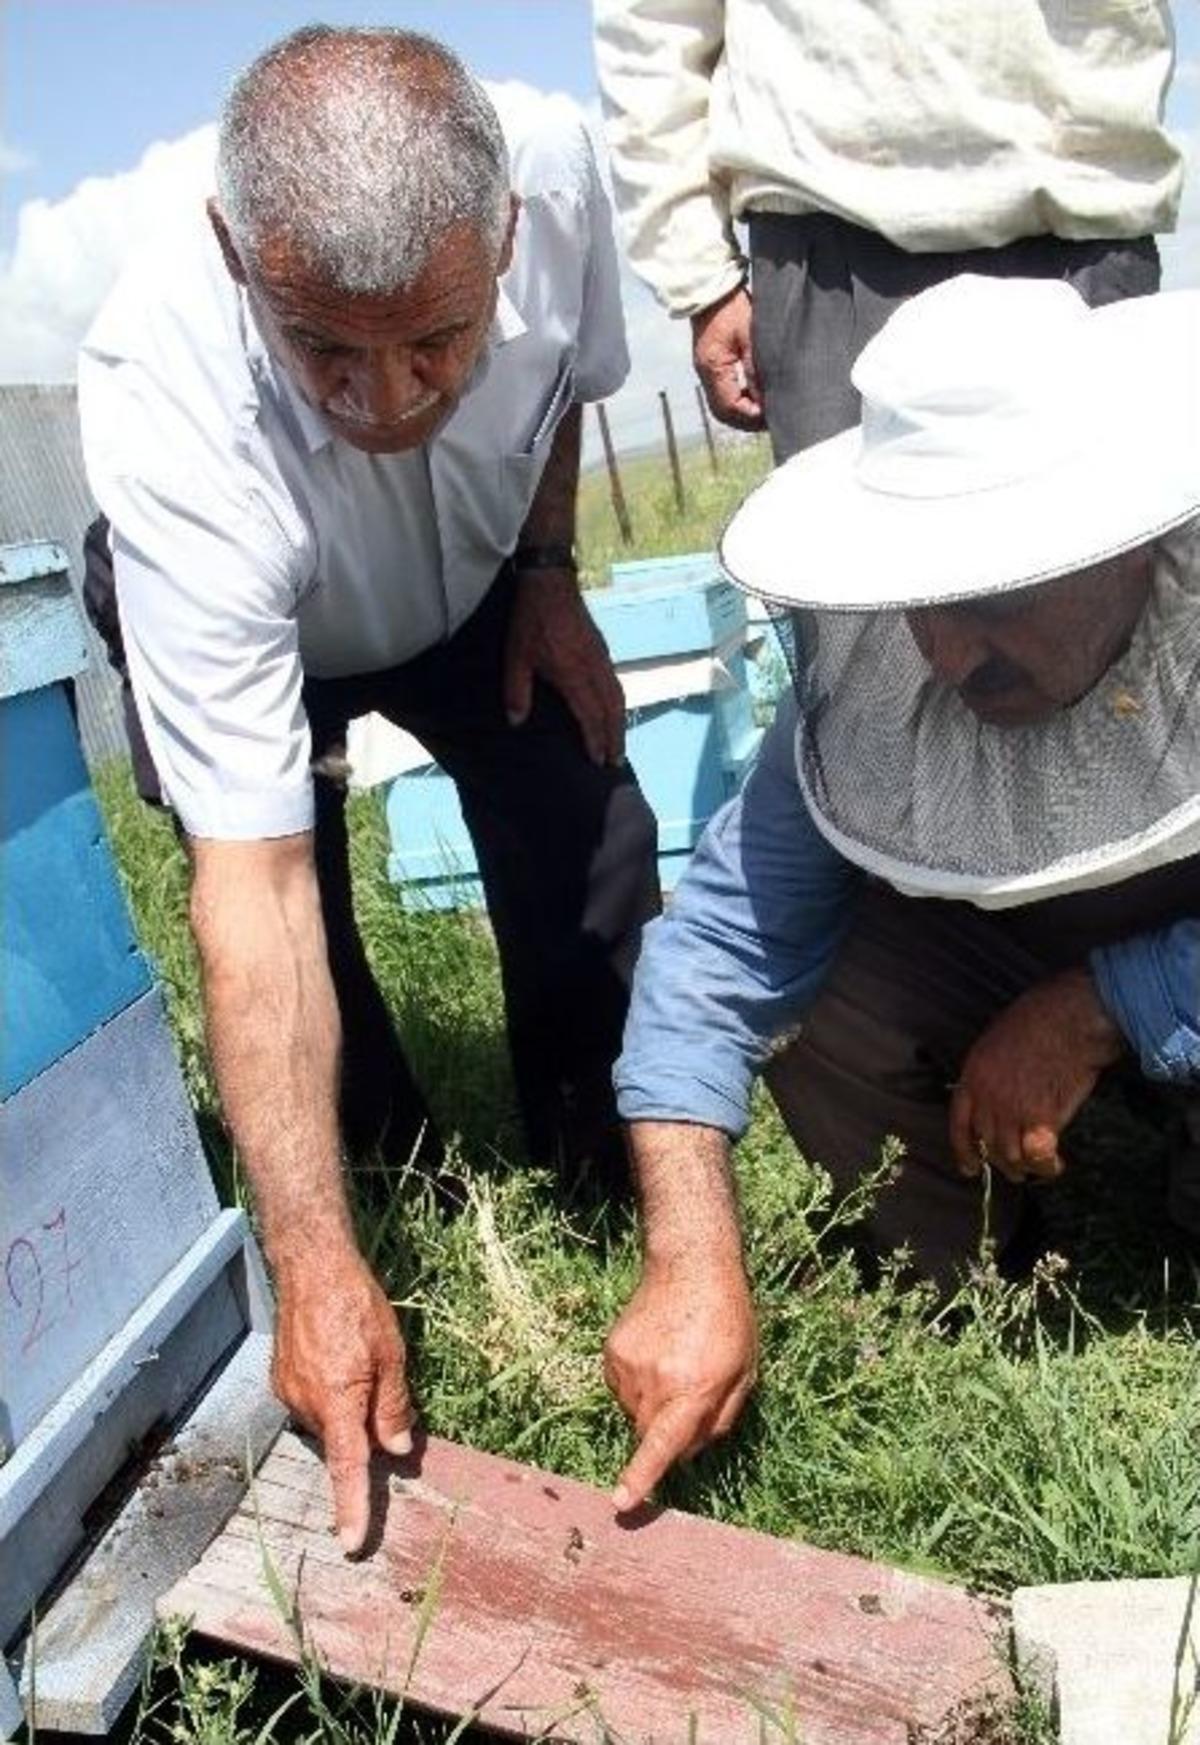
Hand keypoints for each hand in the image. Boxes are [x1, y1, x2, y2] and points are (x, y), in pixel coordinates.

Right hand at [272, 1243, 413, 1553]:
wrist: (311, 1267)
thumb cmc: (357, 1305)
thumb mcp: (391, 1354)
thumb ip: (393, 1407)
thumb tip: (398, 1450)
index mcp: (337, 1400)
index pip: (346, 1467)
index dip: (352, 1507)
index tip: (351, 1543)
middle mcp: (306, 1403)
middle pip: (340, 1441)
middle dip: (361, 1434)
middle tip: (382, 1394)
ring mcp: (288, 1391)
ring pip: (326, 1422)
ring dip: (345, 1410)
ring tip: (358, 1362)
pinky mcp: (279, 1379)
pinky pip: (310, 1403)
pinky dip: (329, 1397)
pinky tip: (338, 1360)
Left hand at [504, 568, 625, 764]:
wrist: (550, 581)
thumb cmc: (530, 620)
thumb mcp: (516, 656)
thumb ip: (516, 691)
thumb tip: (516, 722)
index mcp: (573, 673)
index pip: (590, 715)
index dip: (595, 739)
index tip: (599, 760)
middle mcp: (593, 668)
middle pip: (612, 709)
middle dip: (615, 737)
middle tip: (616, 761)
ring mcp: (601, 656)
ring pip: (617, 695)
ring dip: (619, 721)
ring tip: (618, 741)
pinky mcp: (602, 648)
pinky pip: (615, 681)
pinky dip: (617, 702)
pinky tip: (611, 709)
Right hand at [603, 1255, 756, 1512]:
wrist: (690, 1265)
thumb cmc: (727, 1318)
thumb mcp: (744, 1371)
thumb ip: (721, 1417)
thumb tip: (689, 1453)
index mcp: (694, 1387)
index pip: (663, 1443)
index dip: (642, 1476)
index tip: (621, 1503)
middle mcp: (656, 1380)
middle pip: (649, 1433)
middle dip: (665, 1431)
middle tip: (689, 1397)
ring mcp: (629, 1364)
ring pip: (634, 1411)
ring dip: (652, 1405)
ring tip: (674, 1364)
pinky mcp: (612, 1351)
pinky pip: (621, 1387)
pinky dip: (637, 1383)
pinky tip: (656, 1354)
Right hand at [691, 286, 764, 431]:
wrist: (711, 289)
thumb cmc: (733, 308)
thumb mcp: (751, 337)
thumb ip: (757, 370)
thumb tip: (766, 399)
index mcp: (714, 367)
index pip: (731, 406)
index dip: (751, 415)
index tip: (771, 414)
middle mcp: (706, 373)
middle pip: (723, 412)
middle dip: (746, 420)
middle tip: (770, 419)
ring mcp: (705, 370)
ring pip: (721, 406)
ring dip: (741, 412)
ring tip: (763, 409)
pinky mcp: (709, 365)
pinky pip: (720, 394)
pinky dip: (737, 400)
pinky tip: (753, 394)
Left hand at [950, 967, 1124, 1183]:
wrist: (1070, 1018)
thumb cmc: (1042, 1019)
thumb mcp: (999, 1039)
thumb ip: (992, 1070)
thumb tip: (997, 1093)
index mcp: (973, 1074)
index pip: (960, 1123)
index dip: (964, 1149)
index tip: (970, 1168)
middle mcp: (987, 1096)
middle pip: (987, 1144)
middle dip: (1001, 1162)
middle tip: (1017, 1171)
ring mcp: (1012, 1109)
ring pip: (1011, 1155)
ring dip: (1026, 1167)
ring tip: (1042, 1169)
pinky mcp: (1040, 1119)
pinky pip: (1037, 1155)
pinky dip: (1046, 1165)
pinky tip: (1055, 1164)